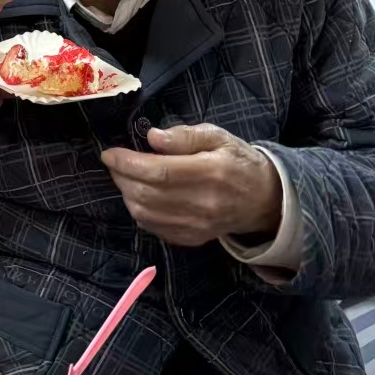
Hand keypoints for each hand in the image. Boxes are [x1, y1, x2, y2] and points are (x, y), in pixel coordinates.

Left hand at [100, 123, 283, 246]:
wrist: (264, 200)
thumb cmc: (237, 161)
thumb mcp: (218, 137)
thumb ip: (184, 136)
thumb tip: (152, 137)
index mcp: (211, 173)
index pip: (158, 172)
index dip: (128, 163)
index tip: (110, 153)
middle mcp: (203, 204)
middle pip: (147, 194)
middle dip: (122, 176)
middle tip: (116, 162)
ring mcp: (197, 226)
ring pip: (144, 213)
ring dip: (126, 193)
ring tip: (126, 176)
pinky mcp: (191, 239)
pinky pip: (152, 227)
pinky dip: (138, 210)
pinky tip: (140, 194)